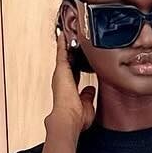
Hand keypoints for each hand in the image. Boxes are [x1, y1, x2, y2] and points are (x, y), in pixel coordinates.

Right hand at [46, 24, 95, 139]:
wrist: (68, 118)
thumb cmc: (75, 117)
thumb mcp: (86, 105)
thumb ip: (88, 96)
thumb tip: (90, 89)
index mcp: (69, 89)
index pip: (74, 74)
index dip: (76, 66)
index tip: (79, 59)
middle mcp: (63, 81)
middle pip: (67, 62)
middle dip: (70, 53)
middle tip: (72, 41)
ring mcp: (61, 74)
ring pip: (64, 55)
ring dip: (65, 45)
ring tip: (67, 33)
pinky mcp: (61, 69)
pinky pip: (61, 52)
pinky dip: (62, 43)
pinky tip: (63, 34)